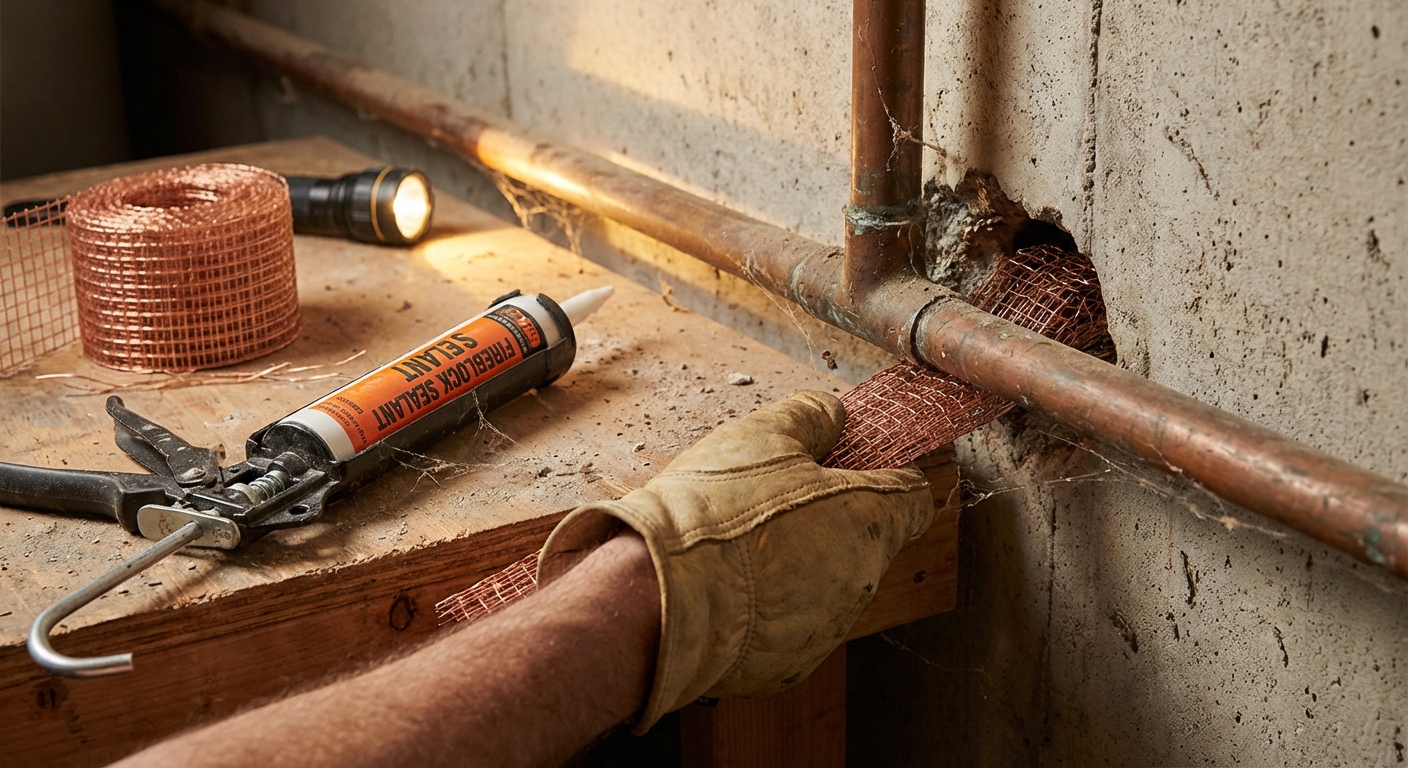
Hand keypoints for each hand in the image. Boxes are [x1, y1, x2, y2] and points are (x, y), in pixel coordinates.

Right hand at [538, 390, 932, 731]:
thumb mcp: (763, 434)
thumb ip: (811, 417)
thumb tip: (832, 416)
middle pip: (864, 539)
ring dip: (797, 560)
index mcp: (867, 519)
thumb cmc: (715, 513)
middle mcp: (860, 581)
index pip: (914, 495)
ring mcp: (827, 628)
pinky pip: (790, 622)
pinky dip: (768, 604)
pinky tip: (728, 584)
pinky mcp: (790, 663)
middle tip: (776, 495)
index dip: (884, 472)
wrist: (658, 597)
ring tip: (742, 543)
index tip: (851, 462)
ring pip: (825, 582)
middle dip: (830, 516)